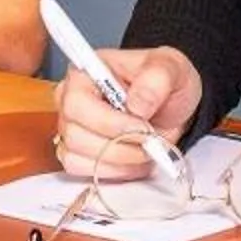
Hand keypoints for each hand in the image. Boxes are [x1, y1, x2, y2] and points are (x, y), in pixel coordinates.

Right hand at [53, 46, 202, 178]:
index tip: (143, 127)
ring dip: (119, 161)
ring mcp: (70, 129)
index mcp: (84, 74)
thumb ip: (156, 79)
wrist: (171, 106)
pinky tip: (134, 160)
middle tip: (150, 141)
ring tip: (145, 149)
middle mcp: (69, 101)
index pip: (77, 103)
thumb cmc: (164, 82)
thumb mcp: (171, 68)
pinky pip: (84, 172)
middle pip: (76, 136)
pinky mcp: (77, 153)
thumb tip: (136, 105)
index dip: (109, 122)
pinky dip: (114, 171)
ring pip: (78, 158)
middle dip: (119, 145)